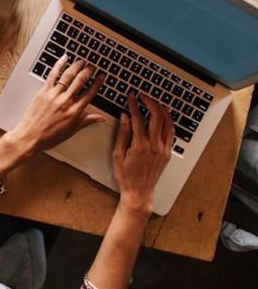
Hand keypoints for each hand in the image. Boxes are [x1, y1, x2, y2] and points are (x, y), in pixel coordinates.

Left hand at [9, 56, 104, 155]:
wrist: (30, 137)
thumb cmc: (49, 136)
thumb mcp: (71, 130)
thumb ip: (86, 121)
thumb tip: (100, 118)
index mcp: (74, 111)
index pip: (90, 93)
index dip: (97, 83)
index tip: (101, 77)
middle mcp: (65, 101)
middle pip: (81, 80)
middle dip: (89, 71)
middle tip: (92, 66)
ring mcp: (54, 95)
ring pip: (68, 75)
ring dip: (77, 66)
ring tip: (82, 61)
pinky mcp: (43, 91)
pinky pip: (53, 74)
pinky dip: (59, 65)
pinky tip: (64, 58)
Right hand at [113, 93, 173, 213]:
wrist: (139, 192)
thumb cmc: (127, 176)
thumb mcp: (118, 155)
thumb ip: (122, 134)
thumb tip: (124, 117)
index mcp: (140, 146)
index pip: (138, 119)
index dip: (133, 105)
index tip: (130, 98)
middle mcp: (155, 146)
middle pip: (156, 116)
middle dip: (149, 102)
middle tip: (142, 96)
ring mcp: (164, 149)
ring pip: (167, 122)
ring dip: (161, 109)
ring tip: (154, 103)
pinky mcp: (168, 153)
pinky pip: (171, 132)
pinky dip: (168, 121)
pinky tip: (163, 117)